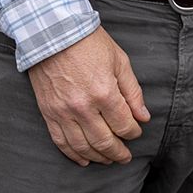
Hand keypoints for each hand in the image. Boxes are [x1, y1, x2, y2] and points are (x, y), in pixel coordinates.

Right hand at [25, 27, 150, 165]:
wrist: (52, 32)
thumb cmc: (88, 43)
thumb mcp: (119, 61)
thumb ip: (133, 91)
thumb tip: (143, 116)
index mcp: (104, 92)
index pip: (124, 125)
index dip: (133, 132)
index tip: (135, 132)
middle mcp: (84, 107)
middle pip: (105, 141)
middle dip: (118, 152)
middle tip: (125, 157)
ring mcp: (64, 112)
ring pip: (83, 147)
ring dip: (98, 157)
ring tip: (107, 160)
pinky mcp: (49, 112)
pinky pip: (61, 141)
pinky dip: (73, 154)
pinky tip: (83, 159)